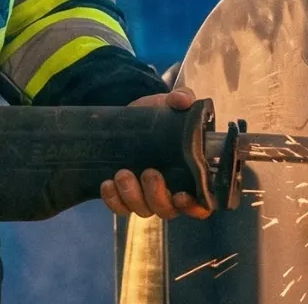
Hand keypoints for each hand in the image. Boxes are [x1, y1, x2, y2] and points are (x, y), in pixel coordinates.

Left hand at [99, 86, 214, 220]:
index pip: (200, 204)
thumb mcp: (169, 103)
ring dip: (132, 196)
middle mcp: (170, 191)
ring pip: (143, 210)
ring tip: (123, 173)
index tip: (181, 196)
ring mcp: (146, 195)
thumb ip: (181, 97)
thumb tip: (183, 100)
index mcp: (190, 175)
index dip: (194, 207)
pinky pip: (119, 208)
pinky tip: (107, 183)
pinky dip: (113, 200)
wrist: (130, 116)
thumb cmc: (159, 114)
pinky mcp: (124, 194)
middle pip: (168, 209)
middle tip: (150, 172)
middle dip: (157, 196)